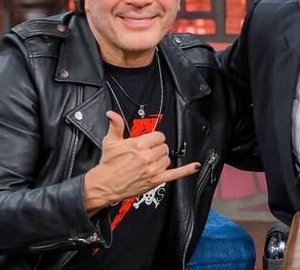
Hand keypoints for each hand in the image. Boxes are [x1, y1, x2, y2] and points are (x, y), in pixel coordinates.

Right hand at [83, 111, 199, 214]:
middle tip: (146, 153)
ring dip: (161, 159)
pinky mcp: (156, 180)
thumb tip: (112, 114)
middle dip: (156, 149)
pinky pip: (175, 174)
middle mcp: (147, 156)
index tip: (148, 142)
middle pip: (164, 147)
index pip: (159, 136)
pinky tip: (194, 166)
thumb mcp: (110, 141)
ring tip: (148, 163)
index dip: (154, 139)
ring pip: (167, 158)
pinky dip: (186, 170)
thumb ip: (115, 125)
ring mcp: (153, 169)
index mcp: (138, 145)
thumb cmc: (108, 164)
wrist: (105, 185)